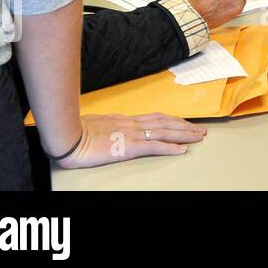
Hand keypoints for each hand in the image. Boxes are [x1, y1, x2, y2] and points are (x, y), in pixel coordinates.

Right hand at [52, 113, 206, 167]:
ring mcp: (132, 134)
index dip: (172, 120)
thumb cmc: (75, 131)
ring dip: (184, 134)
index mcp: (124, 119)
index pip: (155, 118)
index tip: (183, 122)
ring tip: (199, 137)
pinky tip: (182, 150)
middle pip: (165, 122)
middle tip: (200, 130)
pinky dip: (171, 148)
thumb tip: (110, 126)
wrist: (68, 135)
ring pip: (165, 132)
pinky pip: (154, 147)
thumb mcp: (95, 124)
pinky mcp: (128, 147)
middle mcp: (132, 124)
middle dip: (185, 126)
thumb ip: (107, 125)